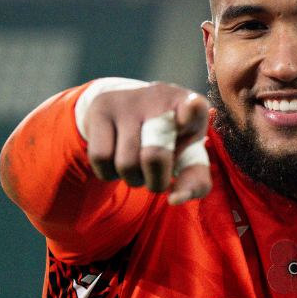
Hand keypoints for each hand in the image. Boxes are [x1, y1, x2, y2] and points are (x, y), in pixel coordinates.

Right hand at [82, 82, 211, 203]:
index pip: (195, 107)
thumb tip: (175, 199)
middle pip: (155, 156)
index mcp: (192, 107)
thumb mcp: (189, 157)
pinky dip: (109, 173)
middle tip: (158, 177)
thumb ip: (194, 182)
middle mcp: (161, 98)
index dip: (193, 111)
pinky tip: (117, 160)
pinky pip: (101, 158)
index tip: (192, 108)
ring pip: (126, 164)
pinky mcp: (101, 108)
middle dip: (157, 181)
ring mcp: (128, 102)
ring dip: (133, 179)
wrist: (132, 109)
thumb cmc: (170, 140)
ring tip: (138, 165)